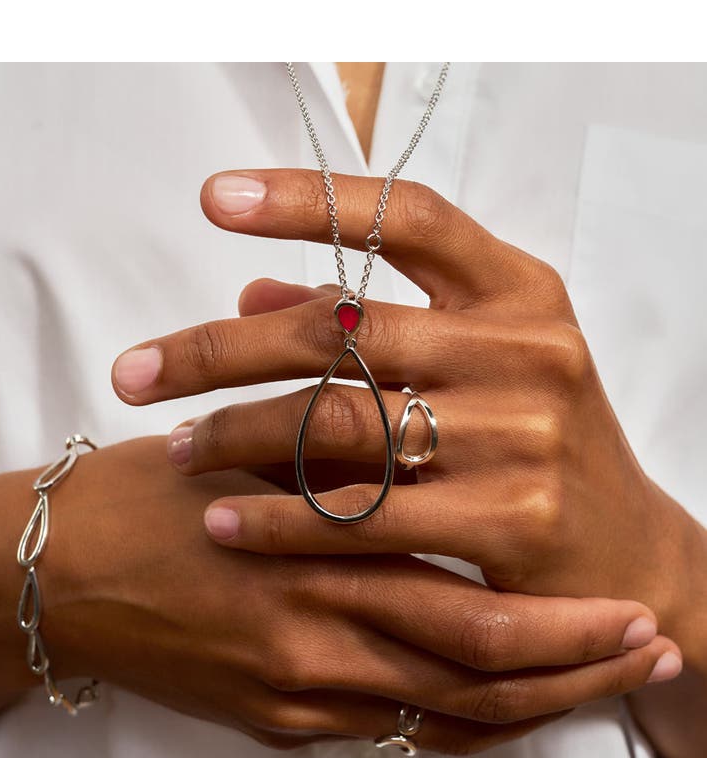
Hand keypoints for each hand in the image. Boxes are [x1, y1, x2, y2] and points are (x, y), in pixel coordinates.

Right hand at [29, 438, 677, 751]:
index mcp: (317, 554)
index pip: (473, 608)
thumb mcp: (246, 448)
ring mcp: (295, 688)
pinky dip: (459, 722)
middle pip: (480, 677)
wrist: (56, 576)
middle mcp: (315, 636)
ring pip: (446, 718)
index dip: (564, 625)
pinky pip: (394, 733)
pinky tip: (506, 706)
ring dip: (533, 705)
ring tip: (601, 687)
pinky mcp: (275, 716)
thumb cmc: (148, 498)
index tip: (634, 611)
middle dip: (575, 672)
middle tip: (644, 654)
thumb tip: (418, 407)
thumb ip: (336, 437)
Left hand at [110, 169, 698, 674]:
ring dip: (237, 434)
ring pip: (341, 421)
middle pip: (342, 329)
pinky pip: (366, 514)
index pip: (410, 217)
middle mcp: (523, 350)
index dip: (309, 199)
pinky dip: (285, 517)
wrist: (626, 559)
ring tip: (172, 447)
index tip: (214, 199)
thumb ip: (379, 322)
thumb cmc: (536, 448)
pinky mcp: (510, 519)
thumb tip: (252, 290)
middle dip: (219, 349)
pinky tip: (224, 521)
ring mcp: (521, 434)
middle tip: (131, 371)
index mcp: (518, 293)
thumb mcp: (483, 366)